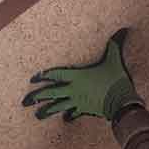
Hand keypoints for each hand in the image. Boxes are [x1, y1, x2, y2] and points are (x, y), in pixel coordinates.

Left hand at [22, 27, 143, 121]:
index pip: (56, 75)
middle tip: (25, 101)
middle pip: (51, 93)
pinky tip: (64, 119)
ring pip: (58, 106)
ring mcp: (78, 101)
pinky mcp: (85, 110)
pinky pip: (73, 114)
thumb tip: (124, 29)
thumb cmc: (116, 80)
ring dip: (47, 111)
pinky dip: (68, 116)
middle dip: (37, 97)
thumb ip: (115, 45)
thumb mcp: (114, 60)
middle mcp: (74, 90)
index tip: (33, 78)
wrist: (122, 103)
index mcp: (77, 76)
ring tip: (37, 116)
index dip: (44, 76)